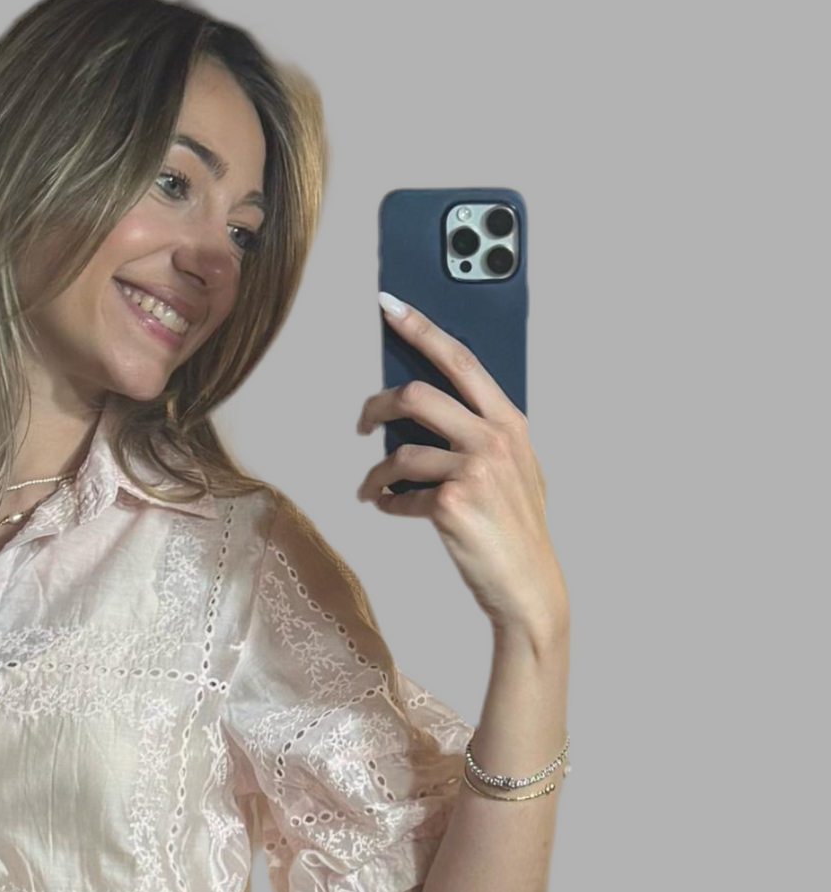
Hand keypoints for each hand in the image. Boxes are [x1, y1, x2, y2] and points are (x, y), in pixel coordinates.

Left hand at [355, 292, 568, 637]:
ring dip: (376, 472)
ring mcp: (474, 471)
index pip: (460, 359)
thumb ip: (482, 434)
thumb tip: (426, 409)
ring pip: (399, 452)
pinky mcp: (451, 504)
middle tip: (363, 423)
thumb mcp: (515, 470)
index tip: (391, 305)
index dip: (422, 328)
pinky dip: (387, 503)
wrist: (527, 586)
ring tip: (372, 486)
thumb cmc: (516, 528)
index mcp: (509, 422)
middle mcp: (494, 439)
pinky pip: (399, 495)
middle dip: (377, 406)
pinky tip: (388, 507)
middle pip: (417, 396)